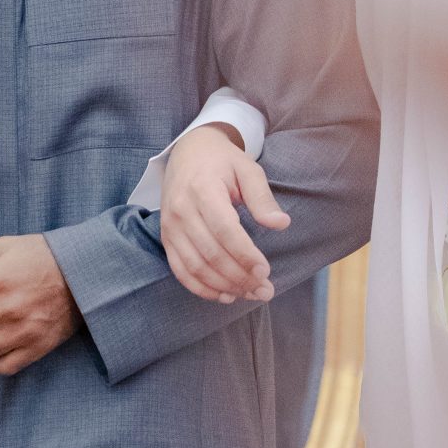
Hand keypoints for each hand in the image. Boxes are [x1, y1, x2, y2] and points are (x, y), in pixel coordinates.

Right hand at [160, 123, 287, 303]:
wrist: (188, 153)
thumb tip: (281, 224)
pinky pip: (180, 270)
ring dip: (224, 286)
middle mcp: (181, 209)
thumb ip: (262, 198)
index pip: (224, 229)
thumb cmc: (223, 162)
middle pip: (210, 253)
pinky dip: (202, 288)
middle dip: (240, 277)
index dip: (245, 254)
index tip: (266, 271)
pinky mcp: (166, 238)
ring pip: (195, 267)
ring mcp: (170, 226)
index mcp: (203, 189)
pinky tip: (225, 295)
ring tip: (250, 294)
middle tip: (265, 290)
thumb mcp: (248, 169)